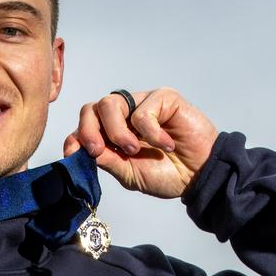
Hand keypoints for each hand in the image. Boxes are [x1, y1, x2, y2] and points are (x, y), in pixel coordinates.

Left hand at [63, 88, 218, 198]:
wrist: (202, 176)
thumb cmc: (168, 174)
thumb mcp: (130, 174)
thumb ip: (107, 161)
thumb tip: (82, 151)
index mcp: (111, 134)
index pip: (83, 128)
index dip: (75, 138)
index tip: (73, 154)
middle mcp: (123, 116)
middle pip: (91, 109)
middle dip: (89, 131)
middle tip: (99, 151)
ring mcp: (142, 104)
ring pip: (110, 104)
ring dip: (116, 131)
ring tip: (134, 150)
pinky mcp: (163, 98)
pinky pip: (142, 110)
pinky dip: (150, 132)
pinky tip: (166, 145)